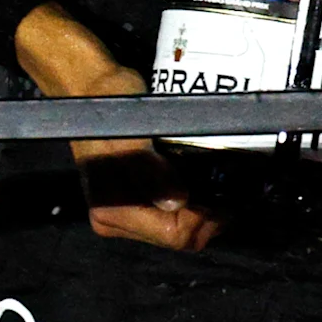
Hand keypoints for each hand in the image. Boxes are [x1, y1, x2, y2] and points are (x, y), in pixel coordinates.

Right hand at [9, 3, 221, 250]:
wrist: (93, 85)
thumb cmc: (108, 102)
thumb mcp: (129, 131)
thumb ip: (147, 169)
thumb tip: (174, 201)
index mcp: (111, 210)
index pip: (173, 234)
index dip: (204, 218)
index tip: (225, 192)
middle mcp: (116, 218)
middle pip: (179, 236)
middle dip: (208, 215)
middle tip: (228, 183)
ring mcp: (127, 211)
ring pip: (180, 227)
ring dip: (203, 208)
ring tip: (217, 179)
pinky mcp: (137, 199)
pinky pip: (175, 213)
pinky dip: (195, 200)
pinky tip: (204, 180)